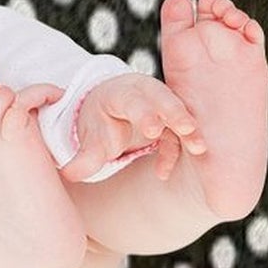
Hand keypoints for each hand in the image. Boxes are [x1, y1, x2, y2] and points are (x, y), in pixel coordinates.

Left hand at [61, 73, 205, 183]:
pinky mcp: (172, 118)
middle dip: (175, 113)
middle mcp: (144, 93)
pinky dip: (176, 150)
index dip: (144, 113)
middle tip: (187, 129)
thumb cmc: (100, 122)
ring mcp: (161, 103)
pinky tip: (162, 173)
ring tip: (199, 148)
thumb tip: (68, 174)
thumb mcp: (90, 138)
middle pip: (163, 98)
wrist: (109, 109)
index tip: (153, 130)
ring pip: (179, 112)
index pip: (133, 100)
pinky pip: (179, 133)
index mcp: (120, 93)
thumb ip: (83, 158)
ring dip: (189, 130)